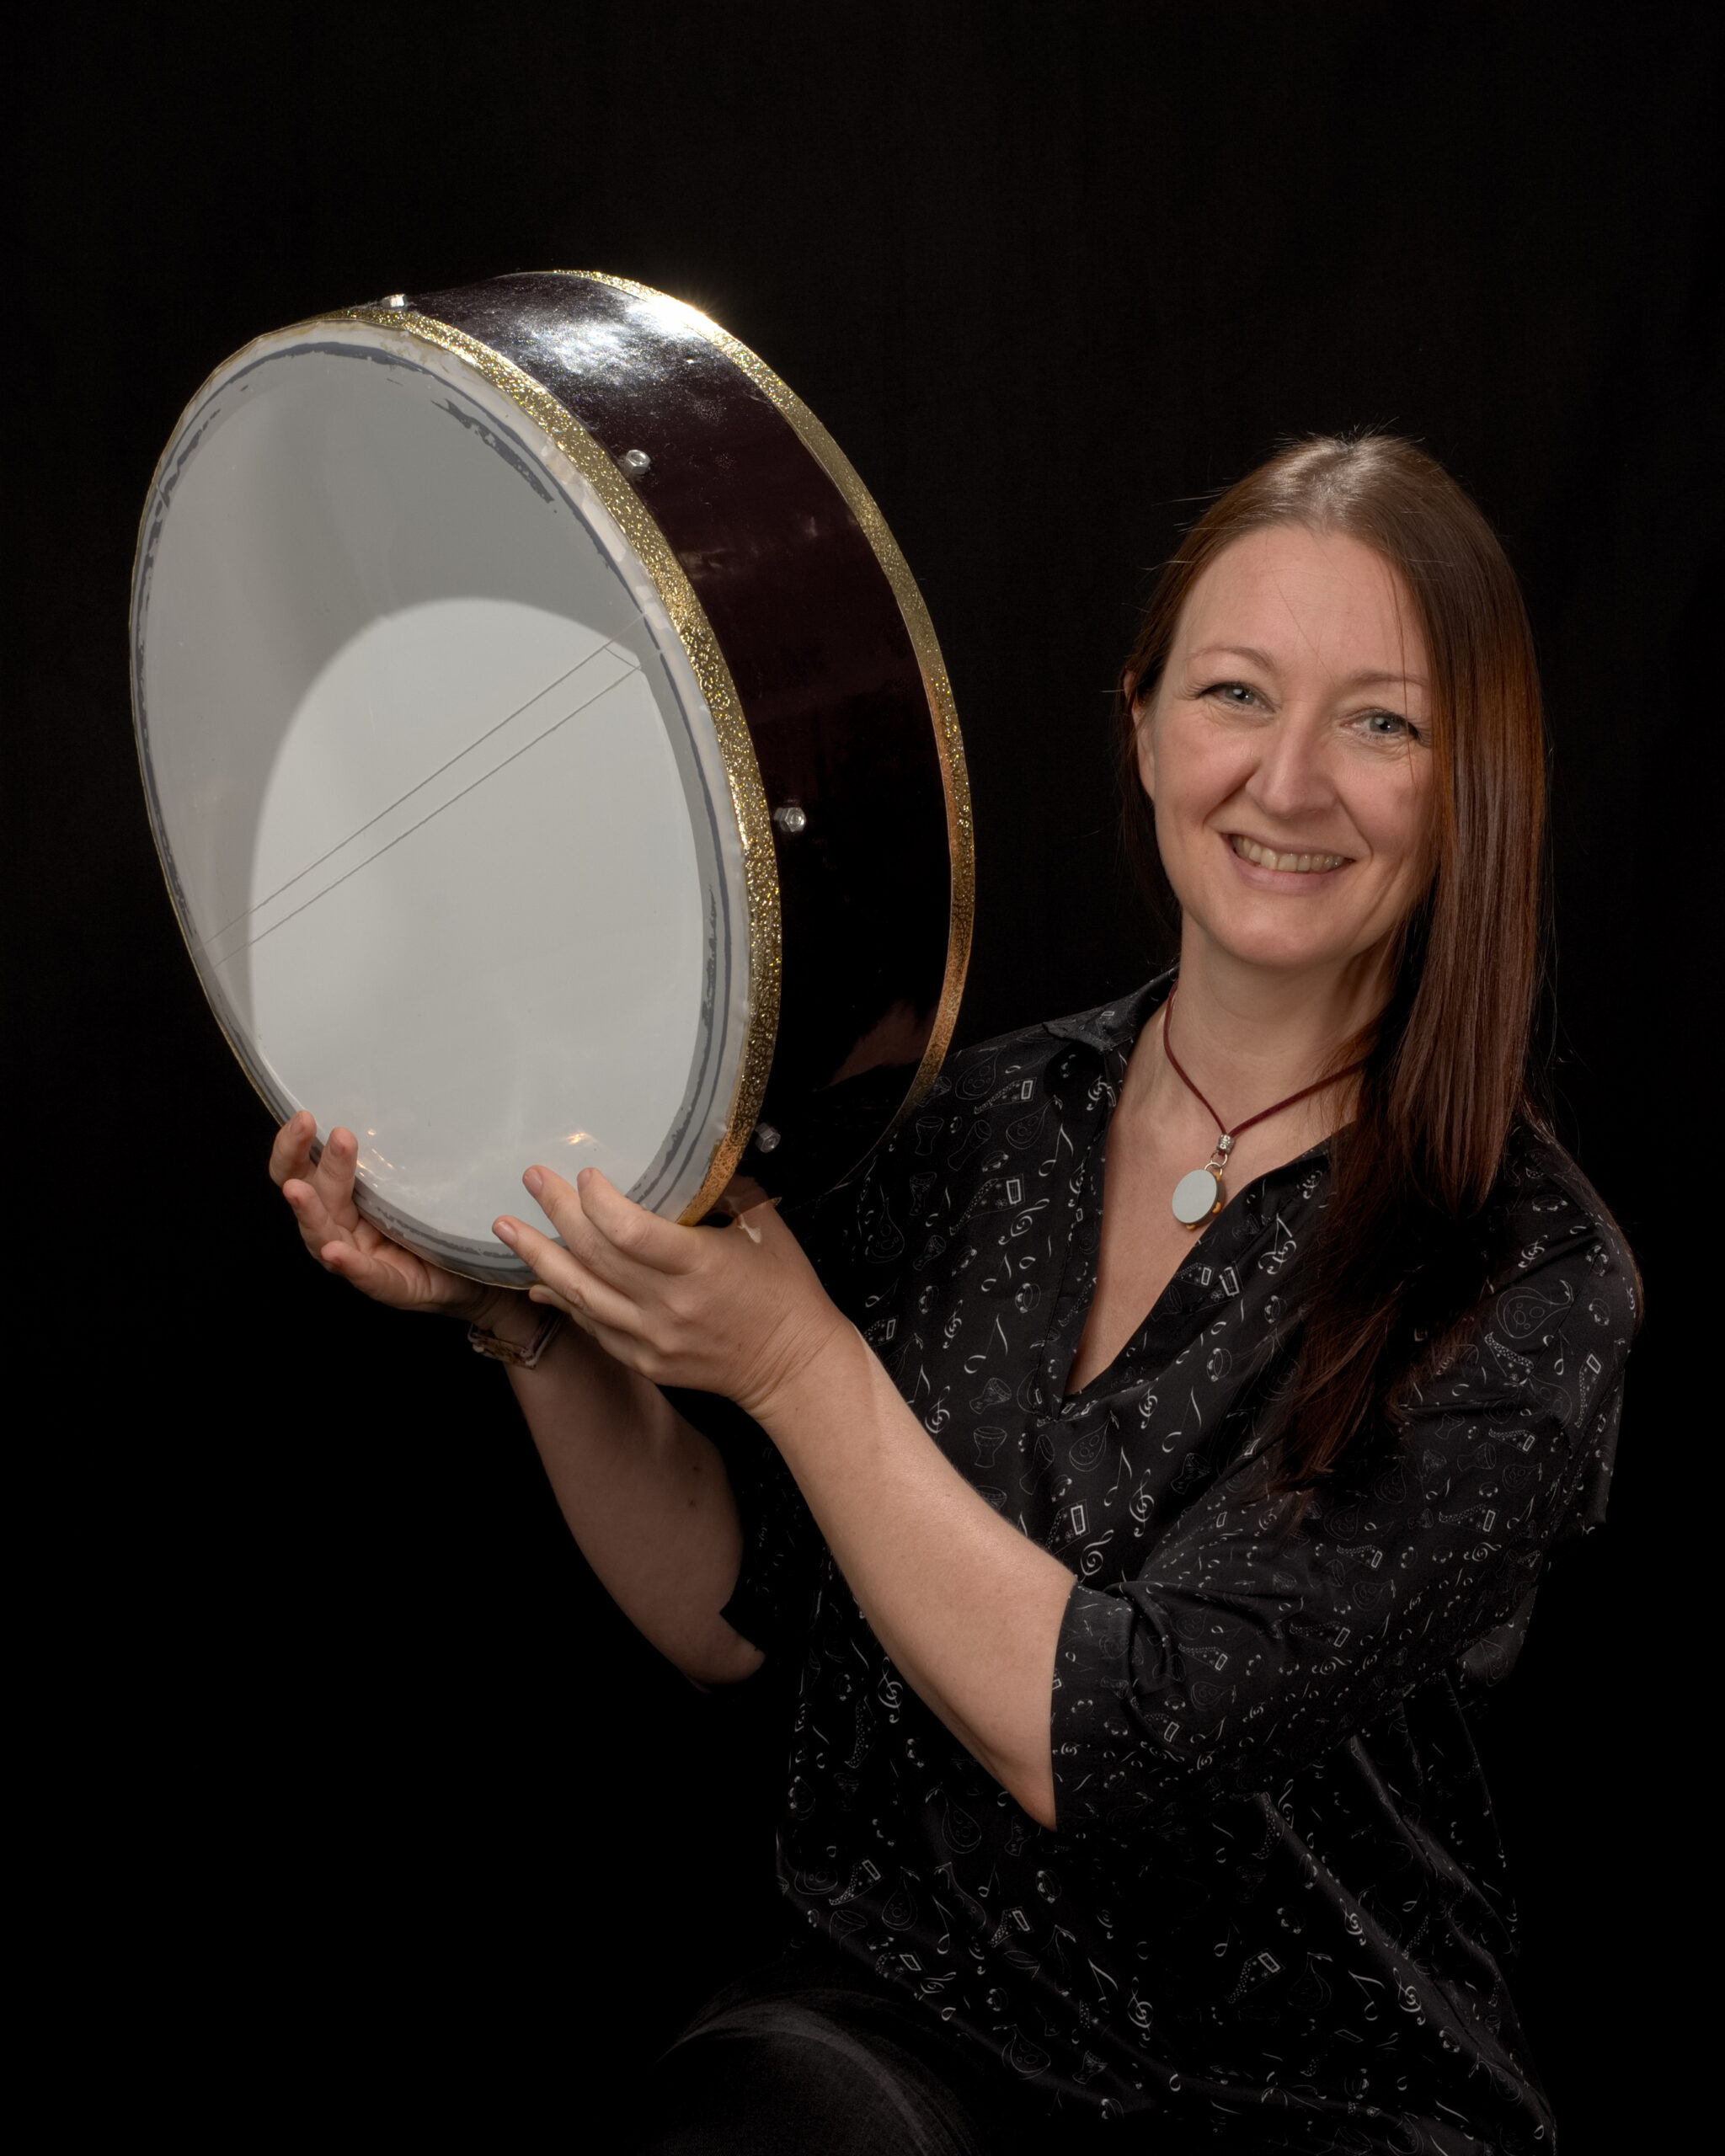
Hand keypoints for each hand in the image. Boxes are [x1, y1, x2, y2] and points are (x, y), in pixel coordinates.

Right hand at [270, 1111, 507, 1325]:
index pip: (306, 1169)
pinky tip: (336, 1252)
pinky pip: (366, 1276)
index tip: (303, 1115)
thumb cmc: (442, 1221)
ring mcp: (361, 1259)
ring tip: (300, 1190)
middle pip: (309, 1193)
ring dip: (310, 1210)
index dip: (296, 1145)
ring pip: (324, 1233)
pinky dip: (349, 1263)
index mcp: (345, 1199)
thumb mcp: (419, 1178)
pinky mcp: (388, 1286)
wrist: (479, 1270)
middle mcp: (344, 1227)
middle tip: (309, 1125)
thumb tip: (404, 1096)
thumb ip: (403, 1151)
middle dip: (302, 1159)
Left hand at [493, 1166, 846, 1419]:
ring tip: (507, 1228)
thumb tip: (689, 1155)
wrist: (793, 1367)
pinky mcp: (644, 1360)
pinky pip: (592, 1326)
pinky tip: (538, 1280)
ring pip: (580, 1294)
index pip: (630, 1231)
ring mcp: (651, 1337)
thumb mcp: (764, 1226)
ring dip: (539, 1258)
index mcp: (700, 1266)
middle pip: (595, 1256)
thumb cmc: (784, 1291)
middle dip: (556, 1213)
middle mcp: (668, 1305)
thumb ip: (725, 1187)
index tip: (583, 1174)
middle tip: (532, 1180)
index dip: (598, 1201)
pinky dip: (563, 1300)